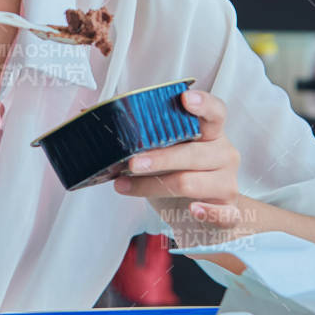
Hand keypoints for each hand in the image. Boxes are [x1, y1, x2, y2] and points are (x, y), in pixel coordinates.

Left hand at [112, 88, 242, 231]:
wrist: (202, 215)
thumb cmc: (178, 174)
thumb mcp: (161, 150)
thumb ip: (137, 132)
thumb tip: (85, 113)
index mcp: (211, 133)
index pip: (215, 112)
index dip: (203, 104)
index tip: (185, 99)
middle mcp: (223, 154)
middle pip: (193, 152)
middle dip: (160, 157)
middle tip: (131, 161)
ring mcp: (227, 183)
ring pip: (190, 183)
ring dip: (153, 185)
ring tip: (125, 185)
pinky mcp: (228, 212)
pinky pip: (222, 214)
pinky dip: (208, 212)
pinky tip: (193, 210)